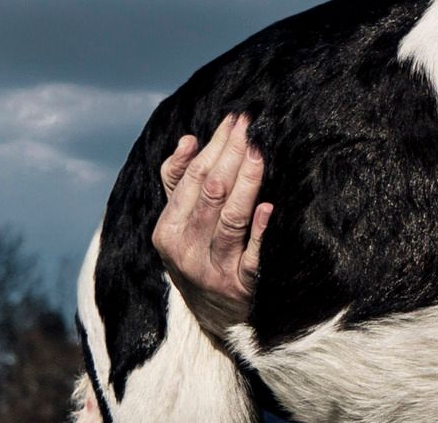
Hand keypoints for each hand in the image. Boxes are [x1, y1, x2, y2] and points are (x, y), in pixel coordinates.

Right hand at [150, 113, 272, 334]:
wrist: (214, 319)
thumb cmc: (197, 255)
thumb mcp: (179, 223)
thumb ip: (177, 180)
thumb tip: (189, 139)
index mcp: (167, 230)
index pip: (192, 177)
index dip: (214, 145)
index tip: (235, 119)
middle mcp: (185, 251)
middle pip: (211, 192)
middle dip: (232, 154)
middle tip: (253, 125)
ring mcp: (213, 270)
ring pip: (230, 219)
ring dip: (247, 182)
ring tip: (260, 152)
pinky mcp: (241, 288)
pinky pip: (252, 257)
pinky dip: (260, 232)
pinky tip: (269, 207)